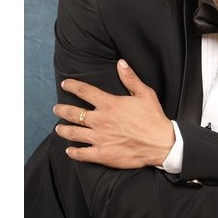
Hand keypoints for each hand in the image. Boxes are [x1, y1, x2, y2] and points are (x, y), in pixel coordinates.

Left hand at [53, 59, 174, 168]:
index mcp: (110, 104)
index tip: (65, 84)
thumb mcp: (145, 93)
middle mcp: (101, 120)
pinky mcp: (102, 154)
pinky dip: (73, 151)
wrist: (160, 143)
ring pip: (74, 133)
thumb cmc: (153, 117)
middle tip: (56, 108)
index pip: (85, 92)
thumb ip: (130, 78)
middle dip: (62, 110)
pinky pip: (82, 153)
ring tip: (58, 128)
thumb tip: (120, 63)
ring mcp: (100, 138)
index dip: (73, 86)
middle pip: (74, 113)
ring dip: (63, 130)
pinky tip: (70, 150)